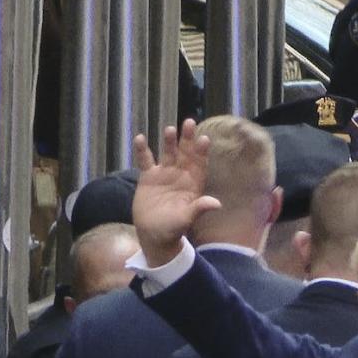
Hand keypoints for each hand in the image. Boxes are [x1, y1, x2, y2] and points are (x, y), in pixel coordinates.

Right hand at [132, 120, 222, 267]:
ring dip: (169, 142)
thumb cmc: (173, 228)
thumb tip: (216, 203)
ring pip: (168, 153)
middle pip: (185, 154)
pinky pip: (145, 160)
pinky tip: (140, 138)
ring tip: (170, 130)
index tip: (204, 139)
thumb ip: (199, 209)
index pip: (199, 164)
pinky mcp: (148, 176)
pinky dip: (143, 150)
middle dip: (187, 139)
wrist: (154, 234)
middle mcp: (180, 175)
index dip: (201, 152)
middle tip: (189, 122)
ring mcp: (164, 174)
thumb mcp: (186, 219)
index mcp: (193, 184)